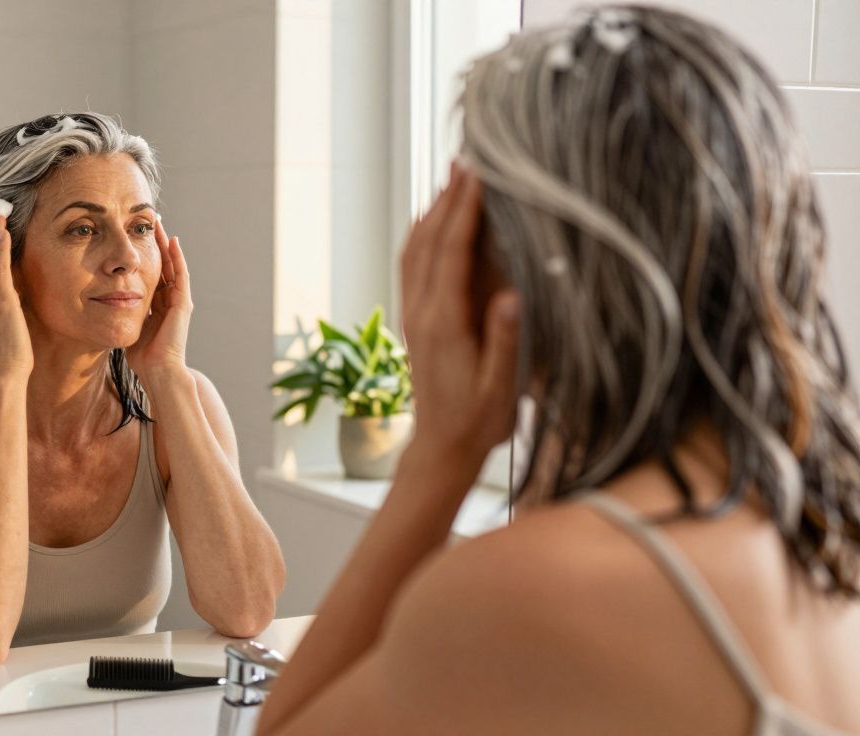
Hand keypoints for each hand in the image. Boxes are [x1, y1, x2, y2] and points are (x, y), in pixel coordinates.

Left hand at [126, 218, 191, 383]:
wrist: (158, 371)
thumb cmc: (142, 357)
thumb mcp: (127, 326)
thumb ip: (119, 313)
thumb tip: (99, 302)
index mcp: (157, 305)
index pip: (151, 274)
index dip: (143, 256)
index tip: (133, 237)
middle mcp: (170, 300)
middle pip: (162, 264)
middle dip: (155, 243)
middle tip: (148, 222)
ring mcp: (179, 301)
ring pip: (173, 265)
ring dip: (166, 244)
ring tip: (158, 224)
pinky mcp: (184, 304)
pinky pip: (181, 275)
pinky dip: (177, 258)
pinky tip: (172, 241)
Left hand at [400, 163, 520, 467]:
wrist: (441, 450)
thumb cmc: (478, 423)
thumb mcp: (499, 390)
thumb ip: (504, 343)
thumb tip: (510, 297)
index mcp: (443, 324)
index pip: (450, 253)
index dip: (463, 211)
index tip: (476, 174)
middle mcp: (421, 313)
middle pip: (429, 242)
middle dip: (447, 199)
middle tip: (465, 159)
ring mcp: (414, 316)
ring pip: (415, 252)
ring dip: (432, 213)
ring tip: (451, 179)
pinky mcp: (416, 322)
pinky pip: (413, 268)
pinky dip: (423, 237)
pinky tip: (436, 223)